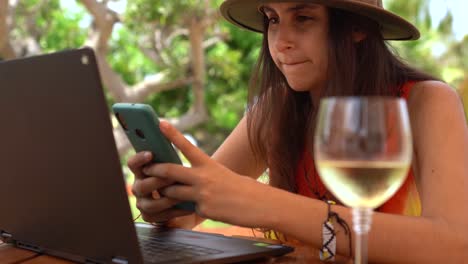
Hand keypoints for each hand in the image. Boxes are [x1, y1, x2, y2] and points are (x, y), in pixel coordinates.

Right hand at [127, 151, 193, 222]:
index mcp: (141, 172)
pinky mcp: (150, 216)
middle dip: (158, 182)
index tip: (151, 153)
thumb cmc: (181, 178)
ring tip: (182, 195)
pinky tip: (188, 207)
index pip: (133, 164)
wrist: (189, 199)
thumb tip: (176, 144)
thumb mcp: (177, 167)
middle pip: (141, 186)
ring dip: (168, 199)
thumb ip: (171, 160)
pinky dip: (175, 211)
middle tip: (173, 177)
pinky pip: (160, 216)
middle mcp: (138, 187)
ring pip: (150, 204)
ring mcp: (142, 203)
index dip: (139, 159)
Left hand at [142, 121, 273, 226]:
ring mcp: (202, 193)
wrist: (259, 204)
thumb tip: (182, 182)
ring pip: (172, 192)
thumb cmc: (240, 188)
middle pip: (170, 170)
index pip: (187, 146)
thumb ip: (202, 176)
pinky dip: (186, 210)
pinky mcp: (204, 209)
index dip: (171, 134)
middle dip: (154, 170)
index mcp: (209, 164)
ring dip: (165, 193)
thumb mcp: (221, 175)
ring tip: (161, 193)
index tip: (160, 123)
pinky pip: (186, 209)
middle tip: (145, 170)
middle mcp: (203, 176)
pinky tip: (194, 210)